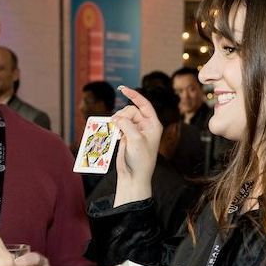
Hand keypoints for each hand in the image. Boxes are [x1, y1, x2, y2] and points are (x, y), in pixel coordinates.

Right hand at [112, 86, 162, 205]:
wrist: (134, 176)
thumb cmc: (140, 160)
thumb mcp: (135, 139)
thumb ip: (126, 124)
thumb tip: (116, 118)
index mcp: (153, 125)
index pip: (144, 104)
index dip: (134, 95)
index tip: (122, 89)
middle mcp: (145, 127)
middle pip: (131, 111)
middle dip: (122, 115)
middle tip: (116, 124)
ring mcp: (135, 131)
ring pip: (123, 118)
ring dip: (117, 121)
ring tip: (115, 130)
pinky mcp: (126, 137)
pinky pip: (119, 126)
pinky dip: (114, 127)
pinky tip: (113, 133)